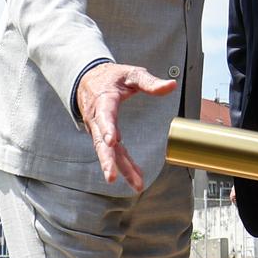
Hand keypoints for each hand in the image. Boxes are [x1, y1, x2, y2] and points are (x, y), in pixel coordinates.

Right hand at [75, 62, 176, 189]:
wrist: (86, 79)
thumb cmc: (110, 77)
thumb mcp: (131, 73)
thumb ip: (149, 82)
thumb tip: (171, 86)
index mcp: (104, 100)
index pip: (105, 115)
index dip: (107, 128)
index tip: (111, 141)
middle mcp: (97, 118)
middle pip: (100, 142)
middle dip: (107, 160)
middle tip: (111, 176)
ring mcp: (97, 129)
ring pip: (106, 152)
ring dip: (119, 169)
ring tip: (136, 184)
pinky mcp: (102, 136)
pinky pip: (113, 152)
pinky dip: (124, 165)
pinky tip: (135, 177)